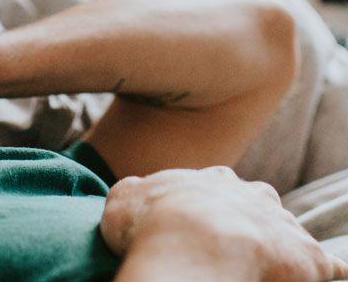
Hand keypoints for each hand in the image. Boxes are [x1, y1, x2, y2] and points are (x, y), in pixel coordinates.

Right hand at [102, 166, 347, 280]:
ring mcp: (282, 224)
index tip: (194, 223)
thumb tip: (135, 193)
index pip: (216, 186)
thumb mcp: (123, 197)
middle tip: (230, 245)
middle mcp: (252, 194)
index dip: (206, 206)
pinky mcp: (309, 258)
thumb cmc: (152, 222)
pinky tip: (322, 277)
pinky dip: (325, 271)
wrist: (192, 243)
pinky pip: (326, 266)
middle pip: (257, 203)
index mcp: (211, 179)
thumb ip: (134, 192)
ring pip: (288, 232)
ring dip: (280, 247)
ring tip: (265, 268)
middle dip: (248, 220)